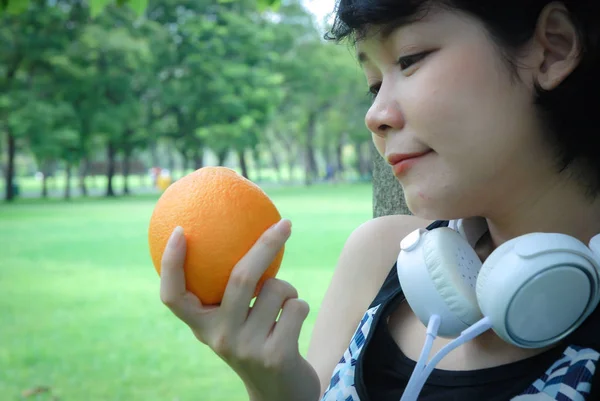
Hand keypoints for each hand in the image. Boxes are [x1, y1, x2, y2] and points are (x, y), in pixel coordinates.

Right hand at [159, 219, 320, 400]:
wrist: (280, 393)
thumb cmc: (257, 342)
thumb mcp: (235, 320)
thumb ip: (232, 290)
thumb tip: (242, 233)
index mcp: (202, 326)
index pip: (173, 297)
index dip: (171, 263)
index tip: (180, 231)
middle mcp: (219, 337)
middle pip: (242, 277)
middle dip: (266, 245)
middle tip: (284, 224)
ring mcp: (246, 348)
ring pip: (277, 289)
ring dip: (288, 289)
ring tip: (281, 308)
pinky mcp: (275, 356)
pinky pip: (296, 306)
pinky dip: (300, 306)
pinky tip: (291, 325)